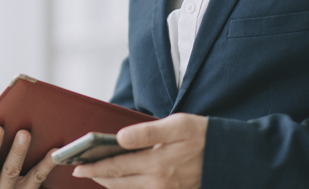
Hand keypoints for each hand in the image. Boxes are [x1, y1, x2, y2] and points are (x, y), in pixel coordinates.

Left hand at [72, 113, 206, 188]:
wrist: (232, 156)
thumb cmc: (203, 135)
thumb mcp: (177, 125)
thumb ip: (146, 133)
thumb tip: (120, 138)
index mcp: (157, 165)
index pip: (116, 167)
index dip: (94, 167)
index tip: (77, 166)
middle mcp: (159, 183)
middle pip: (118, 183)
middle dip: (98, 177)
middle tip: (80, 171)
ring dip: (111, 184)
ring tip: (98, 175)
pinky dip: (128, 188)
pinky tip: (123, 181)